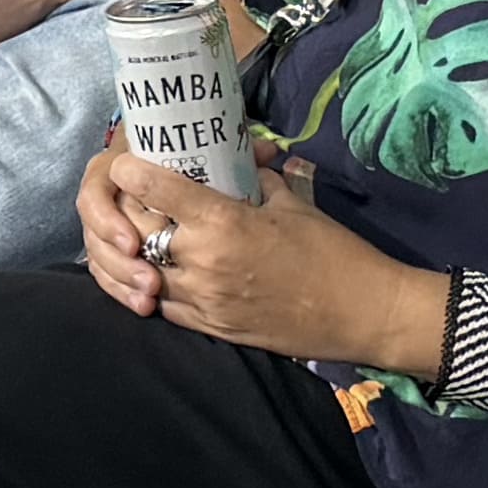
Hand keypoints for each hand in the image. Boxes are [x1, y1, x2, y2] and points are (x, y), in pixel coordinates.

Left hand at [78, 138, 401, 360]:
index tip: (125, 162)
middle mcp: (204, 262)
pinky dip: (157, 284)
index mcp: (224, 223)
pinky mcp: (212, 328)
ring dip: (138, 252)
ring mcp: (204, 300)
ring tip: (144, 234)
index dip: (132, 172)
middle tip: (133, 198)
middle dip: (129, 212)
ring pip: (143, 272)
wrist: (362, 313)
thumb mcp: (292, 204)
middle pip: (137, 232)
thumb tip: (240, 159)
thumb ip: (256, 180)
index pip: (157, 190)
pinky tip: (163, 270)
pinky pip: (164, 305)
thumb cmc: (333, 252)